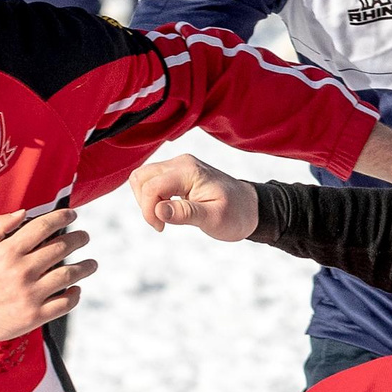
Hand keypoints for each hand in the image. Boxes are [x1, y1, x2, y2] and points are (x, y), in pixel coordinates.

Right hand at [0, 207, 93, 342]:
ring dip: (85, 267)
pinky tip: (76, 289)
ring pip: (69, 275)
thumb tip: (23, 213)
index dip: (62, 217)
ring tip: (91, 263)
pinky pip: (65, 303)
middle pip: (61, 248)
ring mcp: (31, 294)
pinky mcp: (35, 316)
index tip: (73, 215)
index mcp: (8, 251)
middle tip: (84, 237)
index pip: (43, 227)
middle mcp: (22, 271)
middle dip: (78, 239)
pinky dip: (75, 295)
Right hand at [130, 155, 257, 238]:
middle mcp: (181, 163)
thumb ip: (186, 213)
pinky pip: (153, 180)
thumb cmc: (236, 214)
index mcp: (189, 171)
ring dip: (146, 200)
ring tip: (164, 217)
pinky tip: (168, 210)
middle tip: (161, 223)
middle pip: (141, 177)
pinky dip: (153, 197)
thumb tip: (158, 211)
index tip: (161, 228)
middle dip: (144, 204)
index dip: (149, 210)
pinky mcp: (177, 173)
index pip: (151, 186)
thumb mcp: (214, 219)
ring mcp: (179, 166)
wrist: (250, 207)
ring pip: (143, 178)